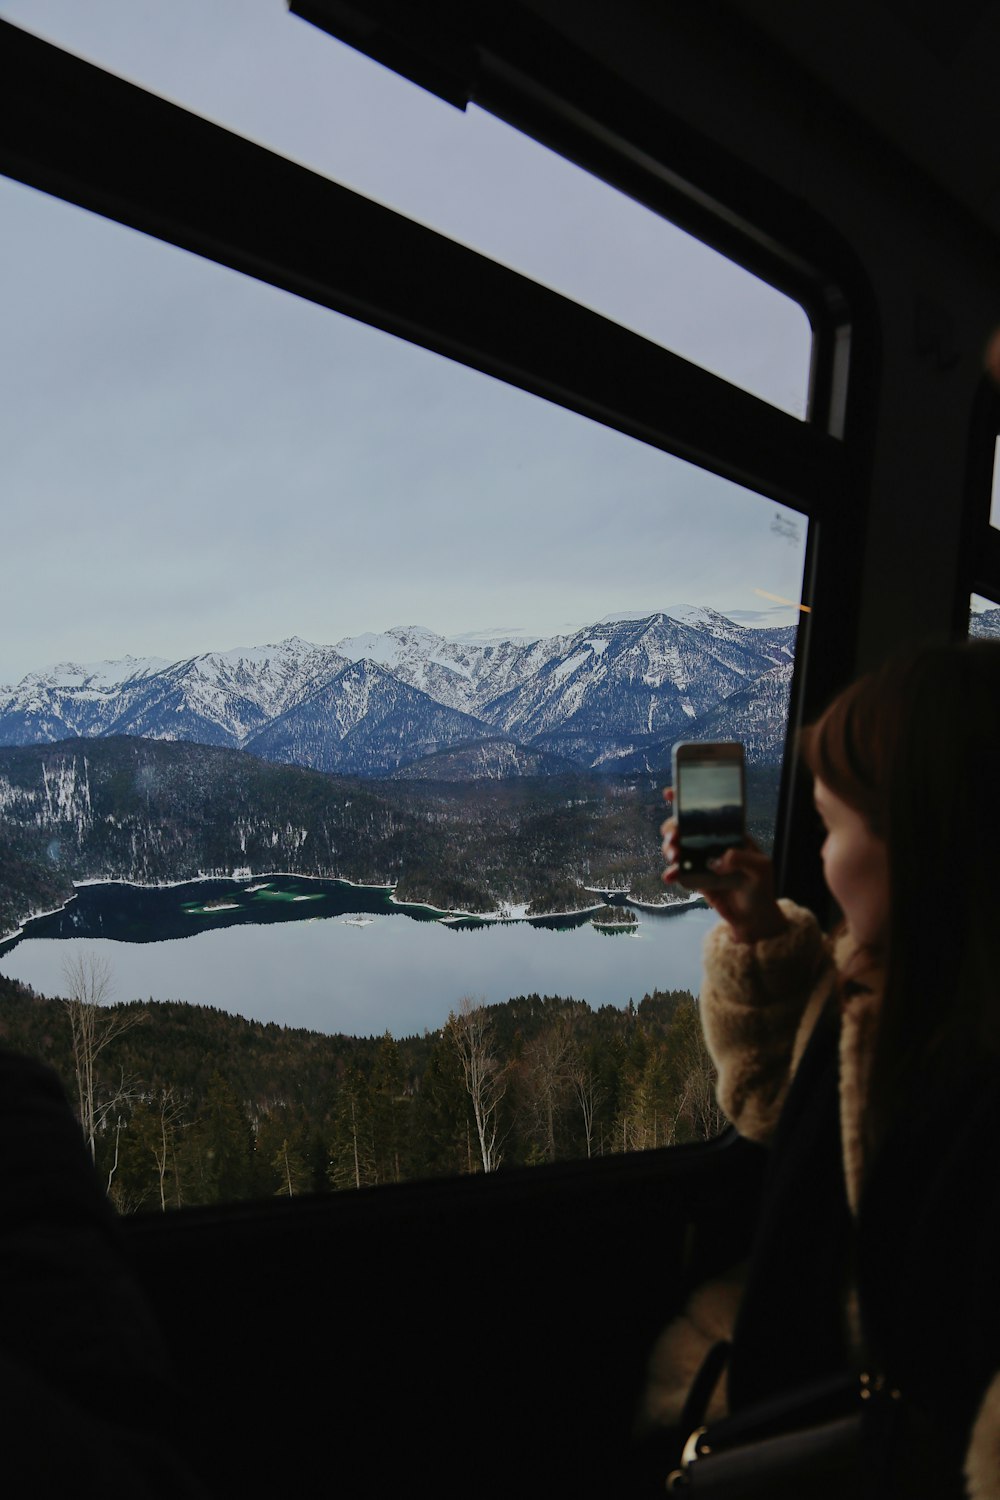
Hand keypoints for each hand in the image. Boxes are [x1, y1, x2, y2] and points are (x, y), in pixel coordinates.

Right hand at [661, 789, 787, 944]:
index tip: (670, 793)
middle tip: (673, 837)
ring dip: (669, 848)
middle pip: (686, 827)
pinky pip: (678, 871)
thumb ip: (741, 859)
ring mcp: (702, 860)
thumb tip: (717, 859)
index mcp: (729, 834)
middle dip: (674, 827)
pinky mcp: (695, 878)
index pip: (709, 812)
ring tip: (674, 856)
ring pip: (678, 847)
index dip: (688, 800)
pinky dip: (672, 872)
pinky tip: (670, 876)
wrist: (753, 920)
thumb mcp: (760, 869)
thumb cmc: (761, 889)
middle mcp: (713, 844)